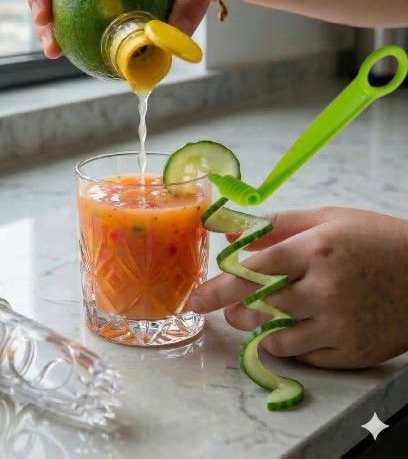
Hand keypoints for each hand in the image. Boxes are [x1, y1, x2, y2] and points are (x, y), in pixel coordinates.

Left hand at [189, 207, 407, 368]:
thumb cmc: (376, 239)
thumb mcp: (328, 219)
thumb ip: (279, 225)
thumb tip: (236, 234)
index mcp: (315, 252)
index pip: (254, 270)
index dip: (222, 281)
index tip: (200, 294)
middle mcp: (324, 291)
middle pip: (258, 307)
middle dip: (229, 308)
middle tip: (219, 307)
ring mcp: (339, 326)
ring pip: (276, 338)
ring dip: (254, 329)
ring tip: (247, 317)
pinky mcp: (351, 352)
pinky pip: (304, 357)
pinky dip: (286, 346)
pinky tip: (282, 332)